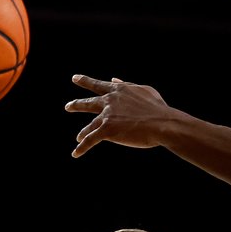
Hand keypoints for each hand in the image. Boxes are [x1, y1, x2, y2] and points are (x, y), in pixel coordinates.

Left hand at [65, 75, 179, 156]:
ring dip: (83, 133)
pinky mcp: (107, 130)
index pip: (98, 84)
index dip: (85, 81)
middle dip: (77, 105)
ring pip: (90, 125)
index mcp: (118, 90)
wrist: (162, 123)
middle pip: (89, 103)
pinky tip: (75, 153)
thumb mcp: (143, 90)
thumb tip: (114, 78)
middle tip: (68, 106)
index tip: (75, 78)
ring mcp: (107, 115)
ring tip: (78, 138)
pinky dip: (82, 147)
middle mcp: (110, 101)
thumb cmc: (157, 108)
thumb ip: (127, 84)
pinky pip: (91, 140)